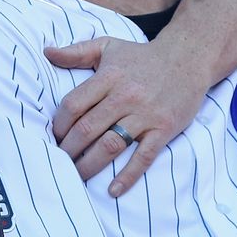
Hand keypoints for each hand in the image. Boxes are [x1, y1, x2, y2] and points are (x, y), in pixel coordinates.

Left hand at [46, 35, 213, 196]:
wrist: (189, 58)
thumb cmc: (142, 56)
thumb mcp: (107, 47)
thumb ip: (76, 52)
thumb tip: (47, 52)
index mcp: (108, 77)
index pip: (73, 105)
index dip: (58, 125)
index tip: (54, 136)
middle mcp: (125, 96)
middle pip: (87, 129)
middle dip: (68, 149)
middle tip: (58, 162)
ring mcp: (146, 114)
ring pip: (111, 145)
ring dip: (90, 165)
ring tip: (76, 176)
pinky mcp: (164, 129)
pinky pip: (144, 156)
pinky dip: (128, 175)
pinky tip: (113, 190)